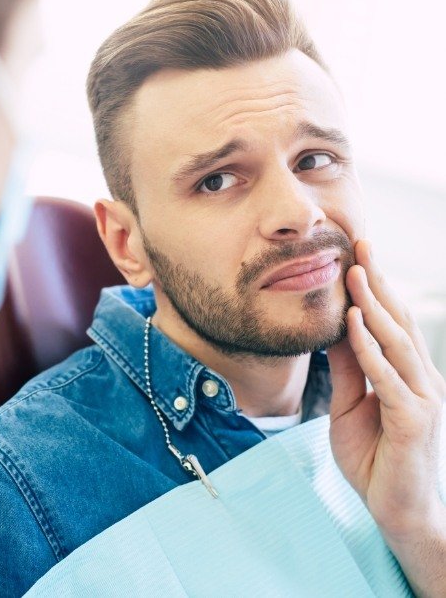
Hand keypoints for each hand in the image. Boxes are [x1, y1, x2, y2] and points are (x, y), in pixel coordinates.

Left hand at [327, 239, 445, 595]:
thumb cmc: (374, 458)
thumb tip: (334, 329)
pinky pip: (387, 378)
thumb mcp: (349, 405)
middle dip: (380, 282)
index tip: (359, 256)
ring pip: (397, 343)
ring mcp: (423, 399)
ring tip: (356, 272)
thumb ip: (346, 369)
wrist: (396, 512)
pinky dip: (370, 348)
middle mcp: (422, 380)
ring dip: (375, 305)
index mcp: (408, 375)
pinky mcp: (414, 421)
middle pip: (399, 322)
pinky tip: (356, 322)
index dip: (378, 289)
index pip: (392, 323)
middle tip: (362, 244)